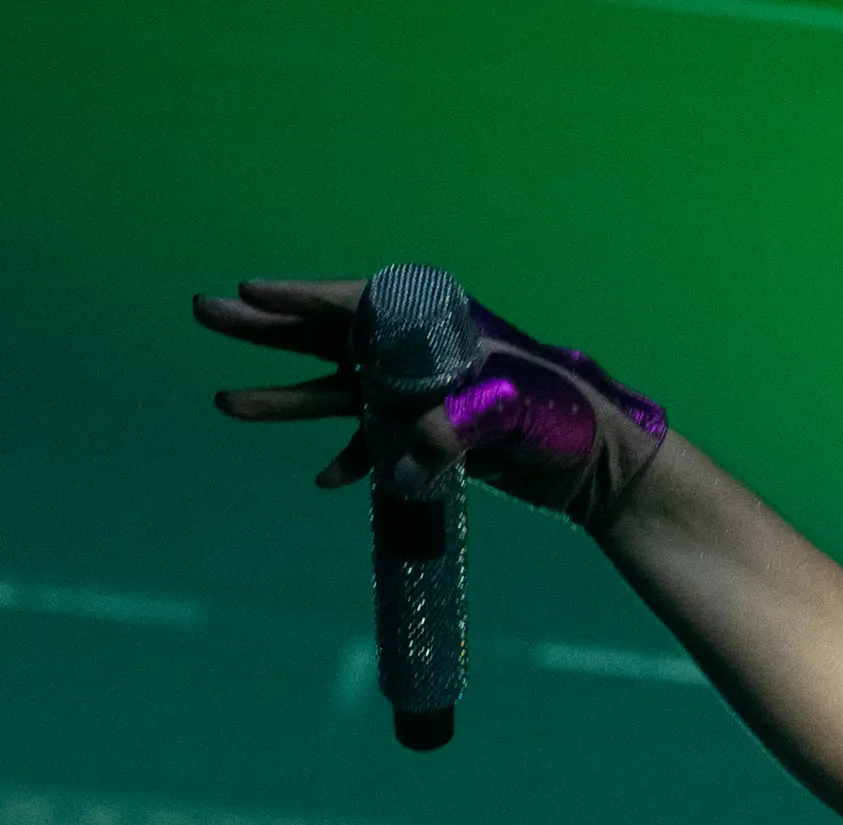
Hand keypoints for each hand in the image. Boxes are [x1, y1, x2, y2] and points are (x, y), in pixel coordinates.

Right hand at [198, 275, 672, 529]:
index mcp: (439, 330)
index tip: (248, 289)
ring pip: (340, 390)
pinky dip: (352, 457)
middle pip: (329, 335)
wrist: (603, 467)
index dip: (299, 296)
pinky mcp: (434, 436)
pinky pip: (377, 444)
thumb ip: (452, 427)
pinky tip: (324, 478)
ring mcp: (424, 395)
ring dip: (288, 398)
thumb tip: (407, 455)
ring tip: (226, 402)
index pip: (357, 303)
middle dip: (267, 328)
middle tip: (202, 311)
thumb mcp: (510, 411)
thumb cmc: (566, 419)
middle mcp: (422, 356)